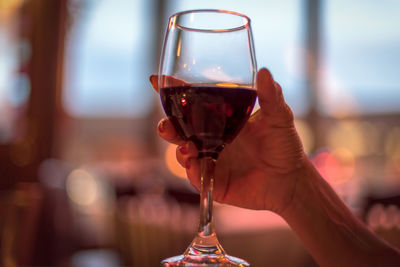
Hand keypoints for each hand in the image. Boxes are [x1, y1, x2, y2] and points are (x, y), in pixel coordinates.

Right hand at [150, 68, 306, 213]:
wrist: (291, 180)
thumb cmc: (284, 146)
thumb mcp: (278, 117)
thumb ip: (270, 96)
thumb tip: (264, 71)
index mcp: (222, 119)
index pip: (193, 102)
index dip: (174, 91)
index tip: (156, 80)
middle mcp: (212, 138)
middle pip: (180, 129)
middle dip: (167, 125)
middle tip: (166, 125)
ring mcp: (211, 160)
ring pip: (183, 152)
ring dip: (178, 148)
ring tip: (187, 147)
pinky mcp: (213, 180)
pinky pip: (196, 175)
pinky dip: (192, 170)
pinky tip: (194, 164)